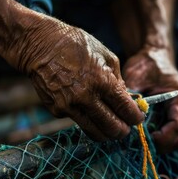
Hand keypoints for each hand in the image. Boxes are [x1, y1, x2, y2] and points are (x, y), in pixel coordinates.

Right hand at [5, 19, 143, 140]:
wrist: (39, 45)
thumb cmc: (75, 45)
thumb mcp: (106, 55)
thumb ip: (118, 81)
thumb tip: (126, 99)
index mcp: (102, 81)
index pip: (125, 110)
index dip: (135, 118)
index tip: (137, 118)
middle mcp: (86, 97)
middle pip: (112, 128)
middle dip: (123, 131)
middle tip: (125, 128)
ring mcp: (69, 106)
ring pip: (95, 133)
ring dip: (107, 134)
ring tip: (111, 129)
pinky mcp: (57, 110)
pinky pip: (78, 121)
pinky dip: (86, 119)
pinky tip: (85, 108)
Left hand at [123, 47, 177, 153]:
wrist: (155, 56)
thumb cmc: (148, 64)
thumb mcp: (137, 74)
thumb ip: (132, 93)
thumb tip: (122, 111)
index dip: (164, 137)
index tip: (146, 137)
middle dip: (162, 145)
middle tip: (141, 142)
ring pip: (177, 141)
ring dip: (161, 144)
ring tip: (142, 138)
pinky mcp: (174, 118)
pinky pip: (172, 136)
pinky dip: (160, 140)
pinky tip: (145, 134)